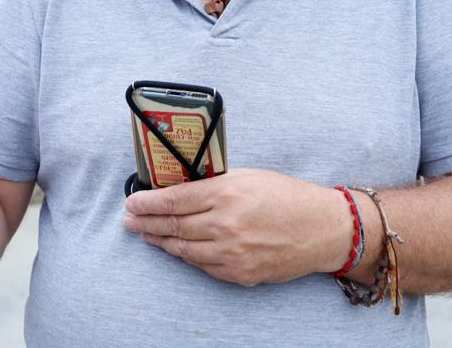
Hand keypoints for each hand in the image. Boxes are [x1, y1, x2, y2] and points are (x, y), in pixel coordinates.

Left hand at [123, 168, 346, 285]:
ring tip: (145, 235)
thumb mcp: (246, 177)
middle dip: (146, 223)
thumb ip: (212, 184)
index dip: (148, 202)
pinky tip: (175, 249)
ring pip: (184, 249)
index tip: (131, 202)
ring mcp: (232, 252)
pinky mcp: (240, 273)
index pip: (174, 199)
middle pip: (173, 226)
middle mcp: (225, 224)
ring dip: (161, 242)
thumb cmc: (285, 196)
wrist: (322, 228)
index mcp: (226, 193)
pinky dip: (186, 256)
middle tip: (129, 220)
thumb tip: (178, 189)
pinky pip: (203, 266)